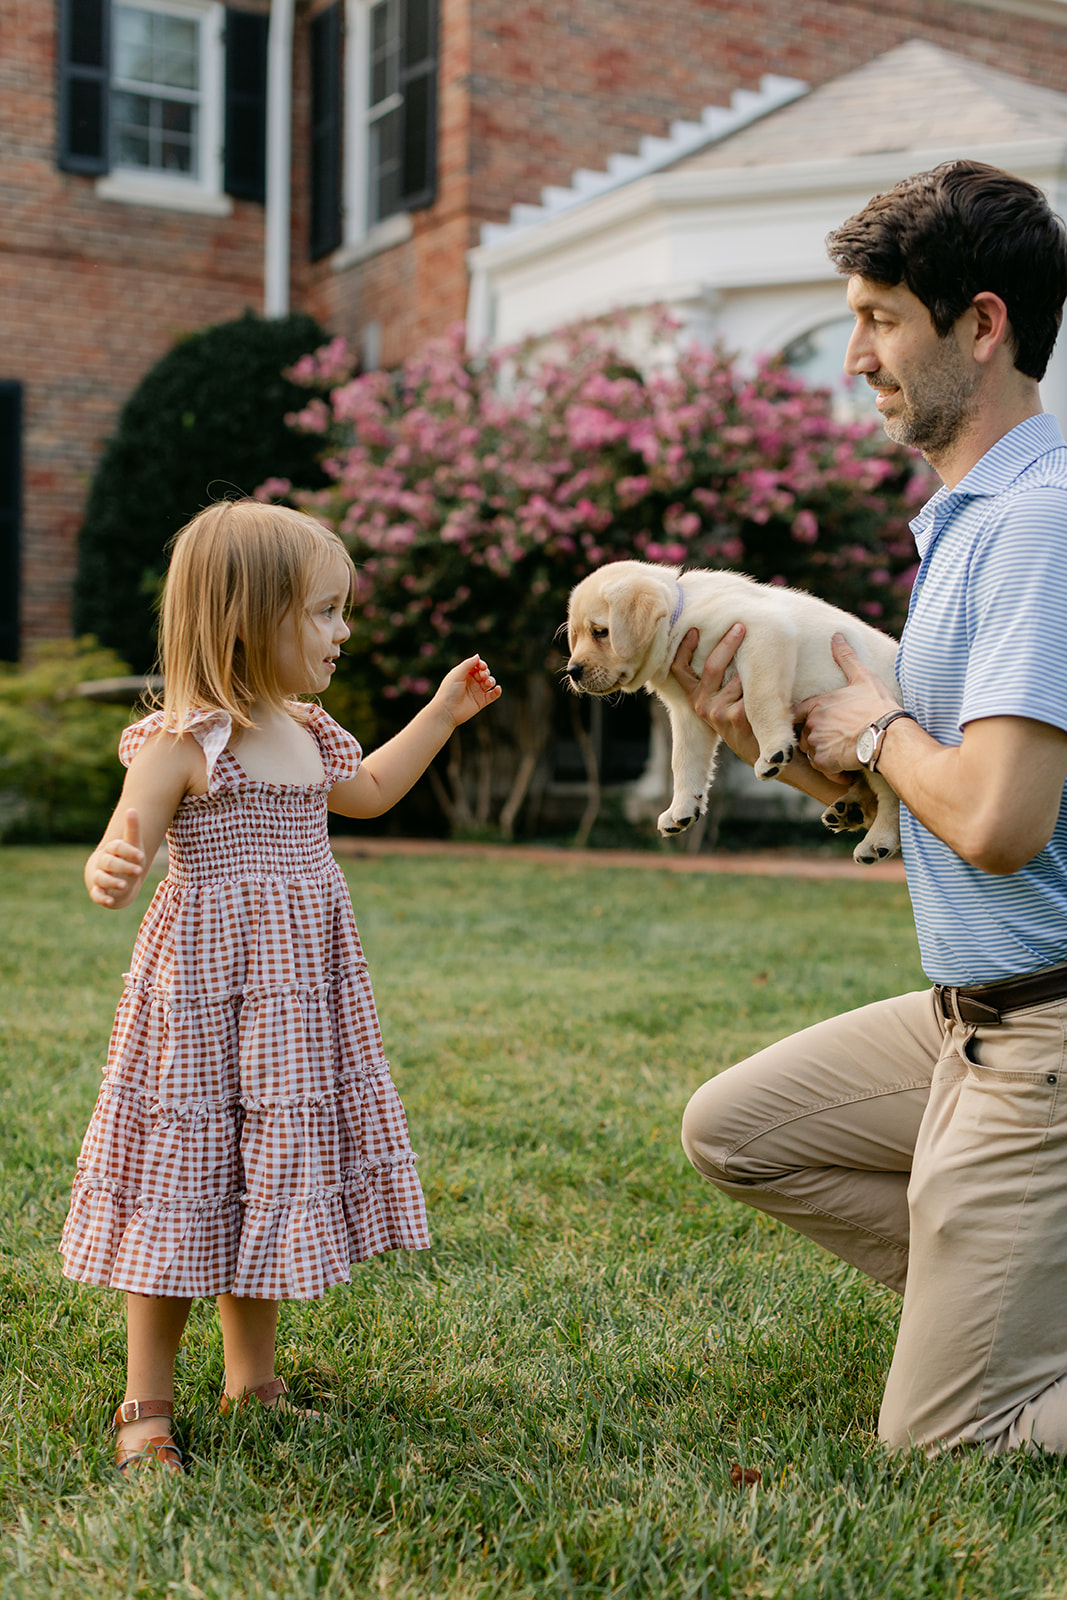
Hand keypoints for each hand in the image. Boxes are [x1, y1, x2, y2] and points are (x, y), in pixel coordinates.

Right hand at [87, 809, 145, 907]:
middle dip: (123, 866)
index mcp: (111, 850)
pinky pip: (97, 895)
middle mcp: (102, 863)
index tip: (141, 856)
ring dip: (112, 881)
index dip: (128, 851)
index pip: (117, 847)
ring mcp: (99, 877)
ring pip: (102, 878)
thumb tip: (132, 809)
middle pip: (109, 863)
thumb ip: (132, 829)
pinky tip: (109, 902)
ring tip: (125, 884)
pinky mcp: (98, 892)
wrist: (114, 877)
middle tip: (138, 870)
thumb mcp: (133, 845)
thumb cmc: (125, 858)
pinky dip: (102, 898)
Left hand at [433, 656, 501, 726]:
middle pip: (484, 673)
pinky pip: (493, 695)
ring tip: (487, 683)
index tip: (482, 666)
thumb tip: (478, 656)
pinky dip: (497, 691)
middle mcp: (471, 682)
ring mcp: (476, 692)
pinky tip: (497, 689)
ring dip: (491, 680)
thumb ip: (468, 664)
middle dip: (486, 672)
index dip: (481, 664)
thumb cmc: (449, 692)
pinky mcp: (481, 701)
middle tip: (483, 676)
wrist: (446, 711)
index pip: (476, 665)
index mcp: (463, 674)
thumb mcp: (457, 675)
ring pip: (489, 682)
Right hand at [670, 624, 761, 765]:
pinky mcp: (737, 716)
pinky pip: (751, 689)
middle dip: (727, 643)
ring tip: (765, 668)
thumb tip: (726, 638)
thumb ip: (717, 677)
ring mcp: (718, 712)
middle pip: (712, 667)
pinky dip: (762, 685)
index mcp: (694, 697)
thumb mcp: (721, 698)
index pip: (680, 669)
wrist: (757, 747)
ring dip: (751, 671)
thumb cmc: (740, 716)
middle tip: (741, 626)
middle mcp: (702, 705)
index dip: (684, 648)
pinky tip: (771, 689)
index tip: (695, 629)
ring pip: (737, 677)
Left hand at [795, 634, 898, 773]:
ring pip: (811, 752)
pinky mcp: (824, 761)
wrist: (889, 734)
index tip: (823, 725)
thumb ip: (846, 657)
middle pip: (804, 734)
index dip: (807, 720)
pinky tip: (846, 766)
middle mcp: (812, 722)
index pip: (797, 713)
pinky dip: (832, 769)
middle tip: (839, 740)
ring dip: (824, 754)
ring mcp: (816, 742)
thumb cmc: (878, 705)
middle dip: (817, 739)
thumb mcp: (863, 677)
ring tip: (844, 751)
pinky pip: (821, 767)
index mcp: (817, 703)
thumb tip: (836, 636)